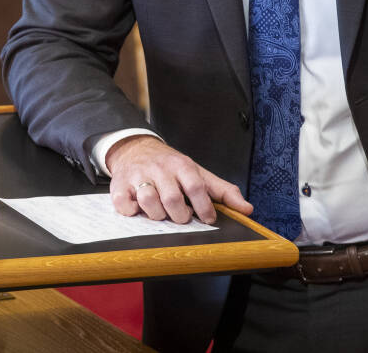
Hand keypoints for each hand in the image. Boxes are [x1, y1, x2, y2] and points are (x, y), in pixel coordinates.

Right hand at [105, 135, 252, 224]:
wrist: (136, 148)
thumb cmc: (171, 166)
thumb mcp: (199, 173)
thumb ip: (223, 192)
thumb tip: (247, 209)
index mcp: (182, 165)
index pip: (197, 187)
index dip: (204, 208)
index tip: (208, 219)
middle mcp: (160, 169)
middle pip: (172, 199)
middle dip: (180, 216)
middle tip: (182, 217)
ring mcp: (138, 176)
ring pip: (149, 202)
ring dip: (157, 215)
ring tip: (161, 213)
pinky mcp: (120, 186)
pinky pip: (124, 205)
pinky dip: (132, 212)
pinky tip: (138, 209)